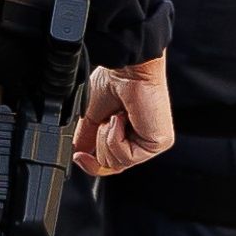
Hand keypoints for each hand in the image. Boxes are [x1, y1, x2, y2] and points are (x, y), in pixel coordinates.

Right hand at [75, 54, 173, 175]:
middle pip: (111, 166)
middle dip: (100, 143)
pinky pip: (127, 157)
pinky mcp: (158, 143)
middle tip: (106, 119)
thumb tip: (77, 154)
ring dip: (108, 137)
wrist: (126, 69)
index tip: (79, 157)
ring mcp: (151, 143)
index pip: (110, 163)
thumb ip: (86, 139)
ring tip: (116, 116)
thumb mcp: (92, 116)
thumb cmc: (114, 81)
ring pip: (118, 164)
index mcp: (128, 133)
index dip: (92, 165)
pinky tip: (122, 118)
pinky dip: (117, 137)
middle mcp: (142, 139)